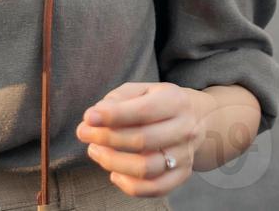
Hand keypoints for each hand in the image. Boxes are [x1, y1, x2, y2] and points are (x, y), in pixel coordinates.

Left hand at [75, 82, 199, 197]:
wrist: (195, 118)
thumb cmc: (157, 102)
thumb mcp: (141, 90)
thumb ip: (117, 100)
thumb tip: (93, 117)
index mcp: (175, 101)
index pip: (143, 111)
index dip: (113, 116)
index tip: (89, 118)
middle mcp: (184, 129)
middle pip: (142, 140)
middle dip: (106, 138)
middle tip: (83, 133)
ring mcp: (185, 155)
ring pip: (146, 168)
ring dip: (113, 162)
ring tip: (94, 151)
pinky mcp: (182, 174)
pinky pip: (155, 189)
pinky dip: (130, 186)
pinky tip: (114, 174)